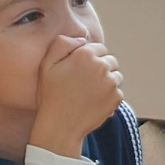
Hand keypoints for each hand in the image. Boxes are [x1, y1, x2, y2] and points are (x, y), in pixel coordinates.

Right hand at [28, 37, 126, 156]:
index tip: (79, 71)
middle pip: (109, 60)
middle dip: (100, 68)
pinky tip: (95, 102)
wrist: (60, 126)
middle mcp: (101, 66)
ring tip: (90, 93)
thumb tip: (81, 39)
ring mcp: (111, 82)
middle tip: (84, 83)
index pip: (98, 48)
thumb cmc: (51, 95)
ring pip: (116, 75)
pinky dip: (110, 96)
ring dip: (107, 81)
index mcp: (85, 54)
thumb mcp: (47, 64)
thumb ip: (62, 43)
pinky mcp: (116, 97)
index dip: (89, 59)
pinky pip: (118, 91)